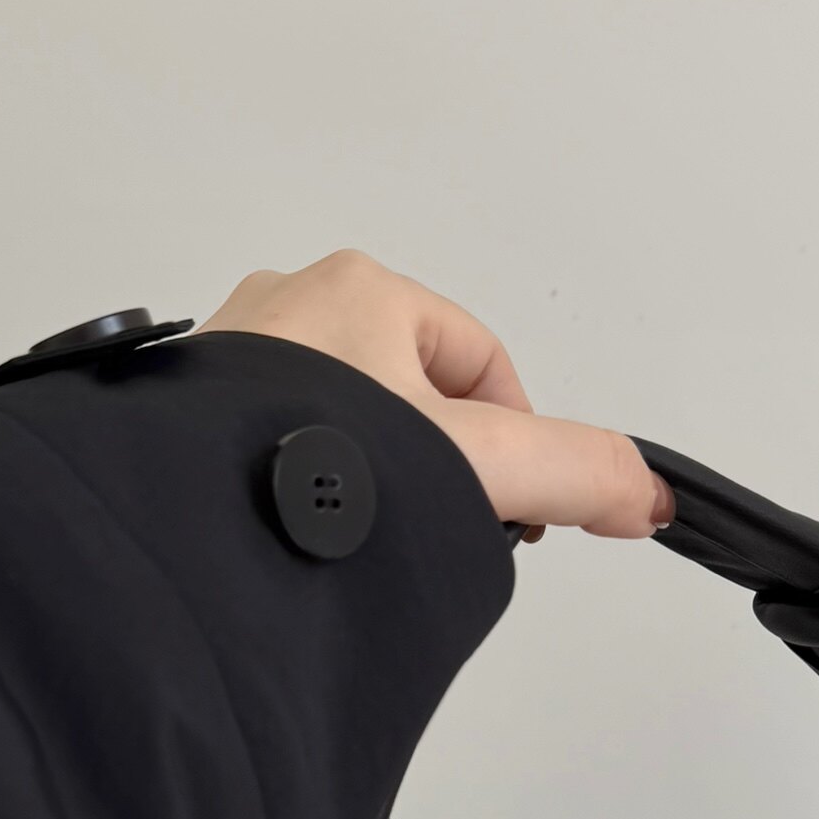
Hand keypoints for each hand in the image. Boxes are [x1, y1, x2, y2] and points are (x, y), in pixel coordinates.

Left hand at [195, 251, 673, 539]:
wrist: (178, 523)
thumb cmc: (299, 458)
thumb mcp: (476, 466)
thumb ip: (573, 473)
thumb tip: (640, 490)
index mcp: (363, 287)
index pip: (481, 363)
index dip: (512, 442)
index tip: (508, 508)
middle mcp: (291, 305)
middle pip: (415, 393)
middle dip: (433, 461)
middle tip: (425, 521)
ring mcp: (235, 360)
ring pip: (345, 424)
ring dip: (366, 477)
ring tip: (353, 532)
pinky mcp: (192, 415)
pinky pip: (280, 448)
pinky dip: (302, 488)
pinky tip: (298, 531)